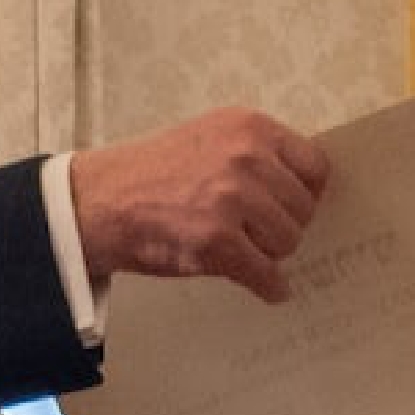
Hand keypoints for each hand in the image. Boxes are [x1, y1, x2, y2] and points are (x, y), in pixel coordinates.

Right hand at [69, 105, 331, 301]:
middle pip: (303, 210)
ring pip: (289, 242)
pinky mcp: (219, 239)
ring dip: (270, 253)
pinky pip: (267, 274)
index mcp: (249, 127)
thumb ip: (256, 154)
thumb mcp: (211, 138)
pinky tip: (267, 287)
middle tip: (256, 233)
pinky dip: (269, 286)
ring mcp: (233, 198)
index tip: (290, 207)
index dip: (305, 193)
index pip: (315, 167)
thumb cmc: (155, 173)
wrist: (100, 200)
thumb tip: (307, 191)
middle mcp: (246, 156)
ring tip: (242, 249)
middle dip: (283, 226)